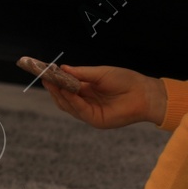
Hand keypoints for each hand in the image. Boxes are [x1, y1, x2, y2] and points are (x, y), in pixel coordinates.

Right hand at [42, 65, 166, 129]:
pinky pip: (79, 110)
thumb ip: (81, 73)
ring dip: (59, 94)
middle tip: (44, 76)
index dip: (55, 80)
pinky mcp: (96, 120)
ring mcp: (90, 112)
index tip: (44, 71)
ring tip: (51, 81)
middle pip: (63, 98)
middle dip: (53, 88)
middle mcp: (86, 102)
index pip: (66, 87)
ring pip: (68, 105)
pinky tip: (66, 90)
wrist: (143, 93)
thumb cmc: (125, 80)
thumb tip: (62, 68)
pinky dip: (71, 100)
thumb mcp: (100, 73)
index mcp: (87, 90)